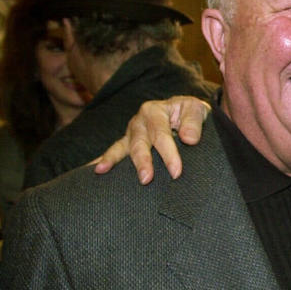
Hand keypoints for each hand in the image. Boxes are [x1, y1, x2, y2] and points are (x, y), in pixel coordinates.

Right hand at [93, 96, 210, 183]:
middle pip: (139, 143)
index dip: (169, 155)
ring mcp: (131, 132)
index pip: (161, 135)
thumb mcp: (197, 109)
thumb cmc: (190, 112)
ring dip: (113, 160)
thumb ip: (194, 122)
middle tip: (146, 179)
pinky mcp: (128, 142)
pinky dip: (102, 159)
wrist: (184, 111)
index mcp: (155, 111)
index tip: (176, 172)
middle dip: (142, 162)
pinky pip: (113, 150)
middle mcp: (139, 121)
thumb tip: (188, 139)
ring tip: (102, 171)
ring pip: (122, 147)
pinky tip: (93, 170)